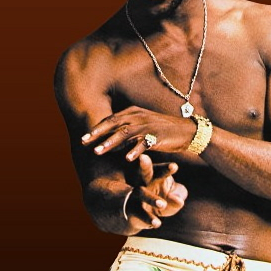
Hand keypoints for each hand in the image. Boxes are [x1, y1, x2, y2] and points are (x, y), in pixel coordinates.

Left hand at [81, 106, 195, 160]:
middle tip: (84, 143)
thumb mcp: (142, 126)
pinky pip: (143, 144)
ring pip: (125, 133)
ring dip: (110, 143)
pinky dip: (134, 151)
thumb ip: (125, 131)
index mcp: (133, 112)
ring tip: (98, 152)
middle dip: (97, 134)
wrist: (186, 131)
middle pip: (114, 124)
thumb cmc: (161, 130)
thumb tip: (107, 142)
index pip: (110, 119)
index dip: (96, 128)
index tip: (83, 138)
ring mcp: (148, 126)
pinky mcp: (157, 136)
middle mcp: (138, 116)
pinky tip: (126, 159)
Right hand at [126, 154, 187, 230]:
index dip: (167, 168)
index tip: (174, 166)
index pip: (161, 170)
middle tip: (144, 158)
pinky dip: (148, 218)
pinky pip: (140, 213)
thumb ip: (177, 197)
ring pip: (141, 193)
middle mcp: (143, 182)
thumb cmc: (159, 199)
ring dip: (151, 198)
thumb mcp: (171, 198)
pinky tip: (157, 223)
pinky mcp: (132, 210)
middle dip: (145, 165)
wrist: (135, 214)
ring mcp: (136, 195)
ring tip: (162, 204)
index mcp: (155, 176)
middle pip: (144, 172)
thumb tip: (179, 201)